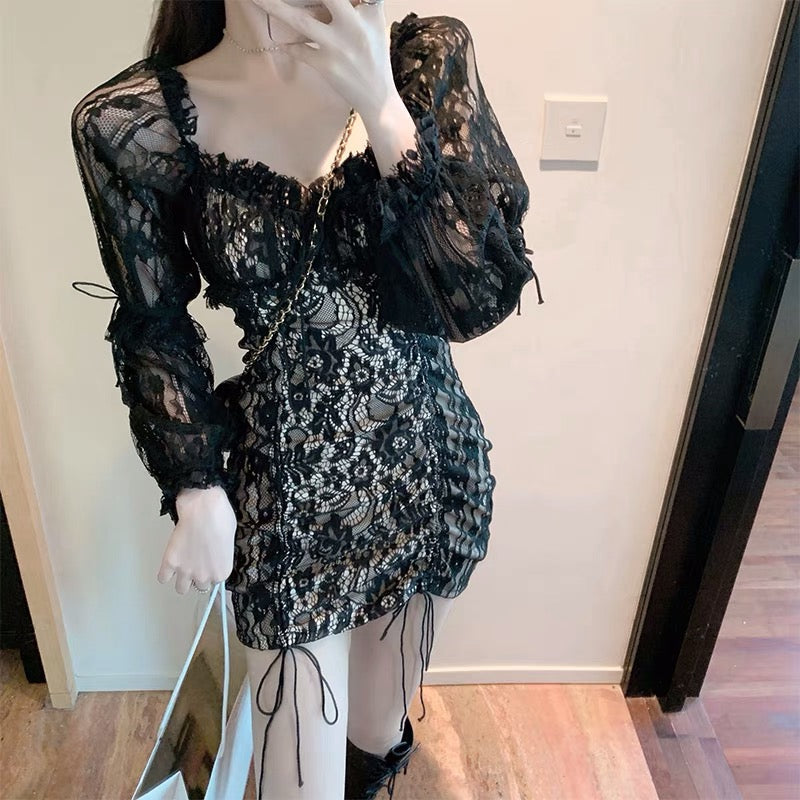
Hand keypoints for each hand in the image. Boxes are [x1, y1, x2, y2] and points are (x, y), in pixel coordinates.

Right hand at [157, 485, 236, 594]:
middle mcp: (204, 576)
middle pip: (200, 587)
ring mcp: (186, 571)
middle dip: (198, 575)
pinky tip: (169, 566)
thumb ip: (222, 556)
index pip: (216, 581)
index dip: (212, 570)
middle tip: (197, 562)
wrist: (203, 508)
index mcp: (222, 571)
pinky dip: (165, 574)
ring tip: (183, 566)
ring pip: (181, 589)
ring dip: (182, 579)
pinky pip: (162, 578)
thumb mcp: (230, 540)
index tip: (209, 562)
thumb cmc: (221, 517)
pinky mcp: (170, 563)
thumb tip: (215, 555)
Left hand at [252, 0, 396, 120]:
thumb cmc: (375, 58)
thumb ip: (363, 3)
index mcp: (369, 12)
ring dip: (274, 7)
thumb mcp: (375, 24)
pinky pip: (300, 51)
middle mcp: (353, 26)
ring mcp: (337, 47)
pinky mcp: (326, 66)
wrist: (378, 97)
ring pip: (301, 22)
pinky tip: (281, 42)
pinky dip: (289, 46)